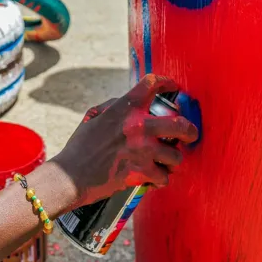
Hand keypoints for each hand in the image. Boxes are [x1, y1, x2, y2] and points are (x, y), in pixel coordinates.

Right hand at [52, 75, 198, 207]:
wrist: (71, 176)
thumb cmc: (80, 146)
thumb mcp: (94, 117)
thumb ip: (116, 107)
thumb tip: (133, 103)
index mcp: (125, 108)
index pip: (152, 84)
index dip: (167, 82)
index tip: (173, 86)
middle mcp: (138, 126)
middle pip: (180, 123)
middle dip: (190, 130)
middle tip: (190, 134)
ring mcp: (142, 150)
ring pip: (176, 155)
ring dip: (172, 160)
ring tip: (165, 162)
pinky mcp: (142, 172)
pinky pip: (164, 176)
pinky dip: (160, 179)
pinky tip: (153, 178)